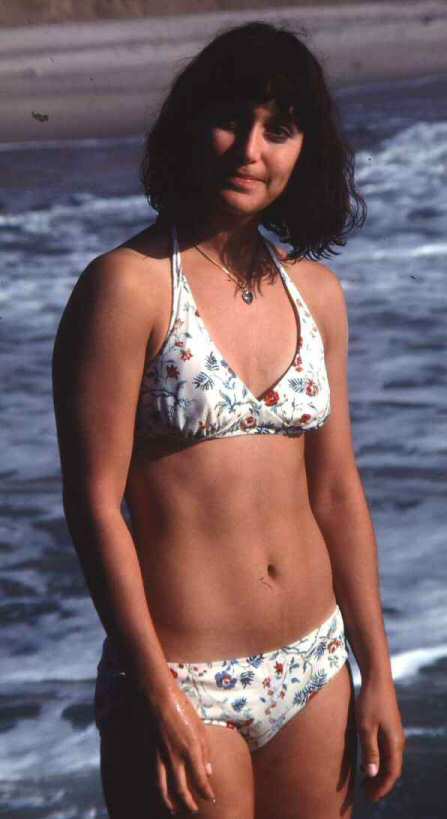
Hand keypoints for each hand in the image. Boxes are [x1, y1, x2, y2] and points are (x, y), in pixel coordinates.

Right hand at [149, 686, 216, 813]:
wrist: (155, 696)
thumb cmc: (181, 707)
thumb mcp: (200, 726)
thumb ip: (205, 751)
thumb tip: (209, 772)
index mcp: (191, 749)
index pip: (200, 780)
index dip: (206, 792)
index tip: (211, 798)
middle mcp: (175, 758)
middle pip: (181, 790)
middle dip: (189, 803)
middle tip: (194, 810)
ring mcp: (159, 757)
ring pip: (162, 789)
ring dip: (169, 803)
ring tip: (173, 810)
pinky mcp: (148, 754)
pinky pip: (153, 778)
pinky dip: (156, 790)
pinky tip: (159, 792)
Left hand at [355, 674, 405, 802]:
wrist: (377, 677)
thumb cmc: (370, 701)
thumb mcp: (365, 727)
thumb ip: (370, 750)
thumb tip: (373, 774)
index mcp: (394, 742)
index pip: (392, 773)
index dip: (382, 788)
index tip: (370, 798)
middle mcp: (398, 740)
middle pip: (392, 769)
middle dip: (380, 784)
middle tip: (366, 794)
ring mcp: (395, 733)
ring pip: (390, 760)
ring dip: (379, 773)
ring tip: (365, 783)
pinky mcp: (389, 726)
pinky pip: (386, 750)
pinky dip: (378, 761)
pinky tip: (367, 763)